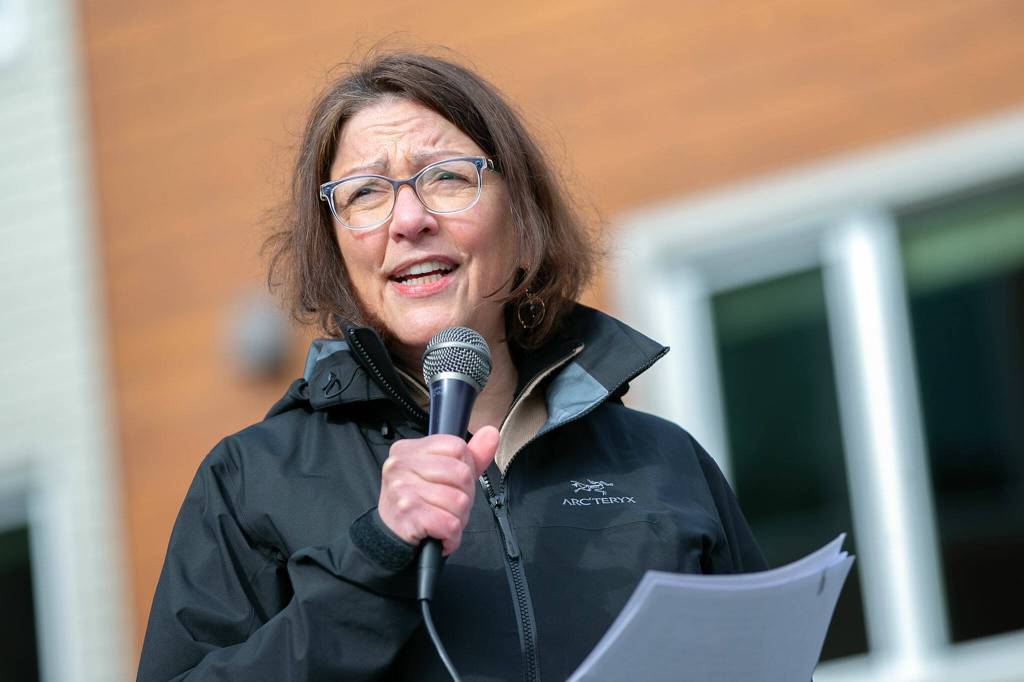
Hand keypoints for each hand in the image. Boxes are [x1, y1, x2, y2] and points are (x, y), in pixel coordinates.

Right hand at [378, 426, 498, 554]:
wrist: (391, 538)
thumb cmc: (419, 503)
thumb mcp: (443, 475)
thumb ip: (470, 455)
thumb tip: (491, 433)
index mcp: (409, 449)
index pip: (457, 447)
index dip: (465, 469)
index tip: (452, 485)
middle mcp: (401, 465)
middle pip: (462, 474)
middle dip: (464, 497)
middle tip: (448, 507)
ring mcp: (402, 488)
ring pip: (459, 501)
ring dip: (458, 519)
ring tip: (442, 521)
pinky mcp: (408, 514)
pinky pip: (450, 524)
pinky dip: (452, 536)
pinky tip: (440, 535)